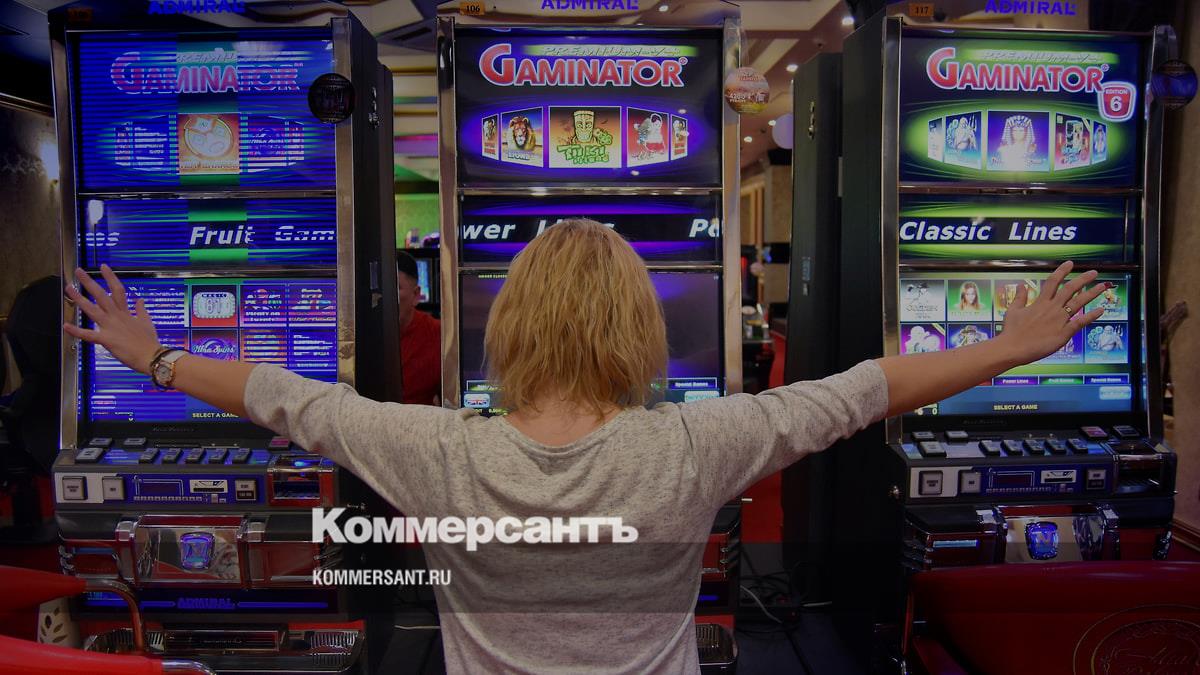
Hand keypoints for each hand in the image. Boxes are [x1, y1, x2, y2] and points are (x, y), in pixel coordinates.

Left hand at [63, 265, 161, 374]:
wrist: (152, 356)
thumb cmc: (150, 341)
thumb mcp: (147, 322)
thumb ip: (141, 310)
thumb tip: (140, 300)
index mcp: (126, 312)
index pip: (117, 290)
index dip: (110, 277)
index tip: (103, 266)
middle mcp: (116, 316)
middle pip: (101, 295)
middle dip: (89, 282)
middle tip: (79, 271)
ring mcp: (110, 327)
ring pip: (92, 310)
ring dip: (79, 299)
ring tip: (69, 289)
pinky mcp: (106, 339)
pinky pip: (89, 335)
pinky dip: (76, 331)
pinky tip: (65, 325)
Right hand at [994, 261, 1108, 367]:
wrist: (1012, 348)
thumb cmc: (1011, 331)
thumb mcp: (1013, 311)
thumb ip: (1019, 297)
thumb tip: (1021, 285)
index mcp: (1040, 302)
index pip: (1053, 282)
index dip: (1062, 271)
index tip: (1070, 264)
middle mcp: (1051, 308)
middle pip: (1070, 289)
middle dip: (1083, 279)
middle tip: (1094, 273)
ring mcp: (1059, 320)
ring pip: (1078, 303)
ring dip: (1091, 293)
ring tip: (1102, 286)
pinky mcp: (1063, 333)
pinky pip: (1080, 322)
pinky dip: (1091, 316)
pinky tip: (1100, 310)